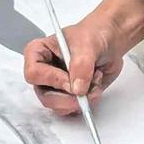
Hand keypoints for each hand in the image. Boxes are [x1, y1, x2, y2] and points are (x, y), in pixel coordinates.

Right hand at [22, 0, 143, 114]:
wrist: (109, 41)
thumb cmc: (93, 34)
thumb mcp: (87, 44)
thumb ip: (81, 65)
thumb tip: (77, 88)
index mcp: (39, 53)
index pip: (34, 73)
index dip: (52, 80)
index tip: (70, 81)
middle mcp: (45, 72)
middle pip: (44, 96)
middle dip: (66, 99)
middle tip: (82, 95)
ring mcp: (57, 86)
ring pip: (59, 106)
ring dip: (80, 100)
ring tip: (94, 83)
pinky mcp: (70, 95)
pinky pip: (74, 109)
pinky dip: (88, 102)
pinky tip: (95, 87)